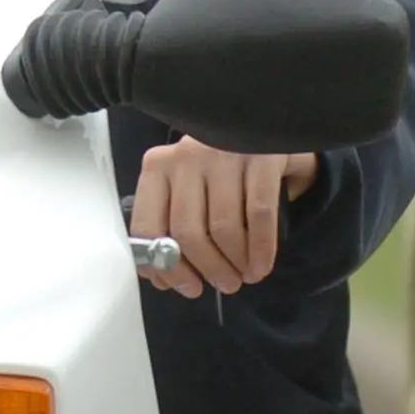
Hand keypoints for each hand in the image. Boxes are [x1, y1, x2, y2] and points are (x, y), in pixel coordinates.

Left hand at [130, 138, 319, 298]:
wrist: (266, 126)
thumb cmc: (219, 170)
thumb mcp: (187, 191)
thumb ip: (170, 230)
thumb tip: (161, 279)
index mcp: (158, 167)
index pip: (149, 226)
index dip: (166, 267)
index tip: (188, 287)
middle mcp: (185, 156)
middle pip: (188, 231)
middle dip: (208, 269)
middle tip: (226, 285)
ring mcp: (223, 153)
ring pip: (223, 227)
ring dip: (236, 263)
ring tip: (245, 276)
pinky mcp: (260, 156)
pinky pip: (258, 215)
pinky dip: (261, 249)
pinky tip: (261, 265)